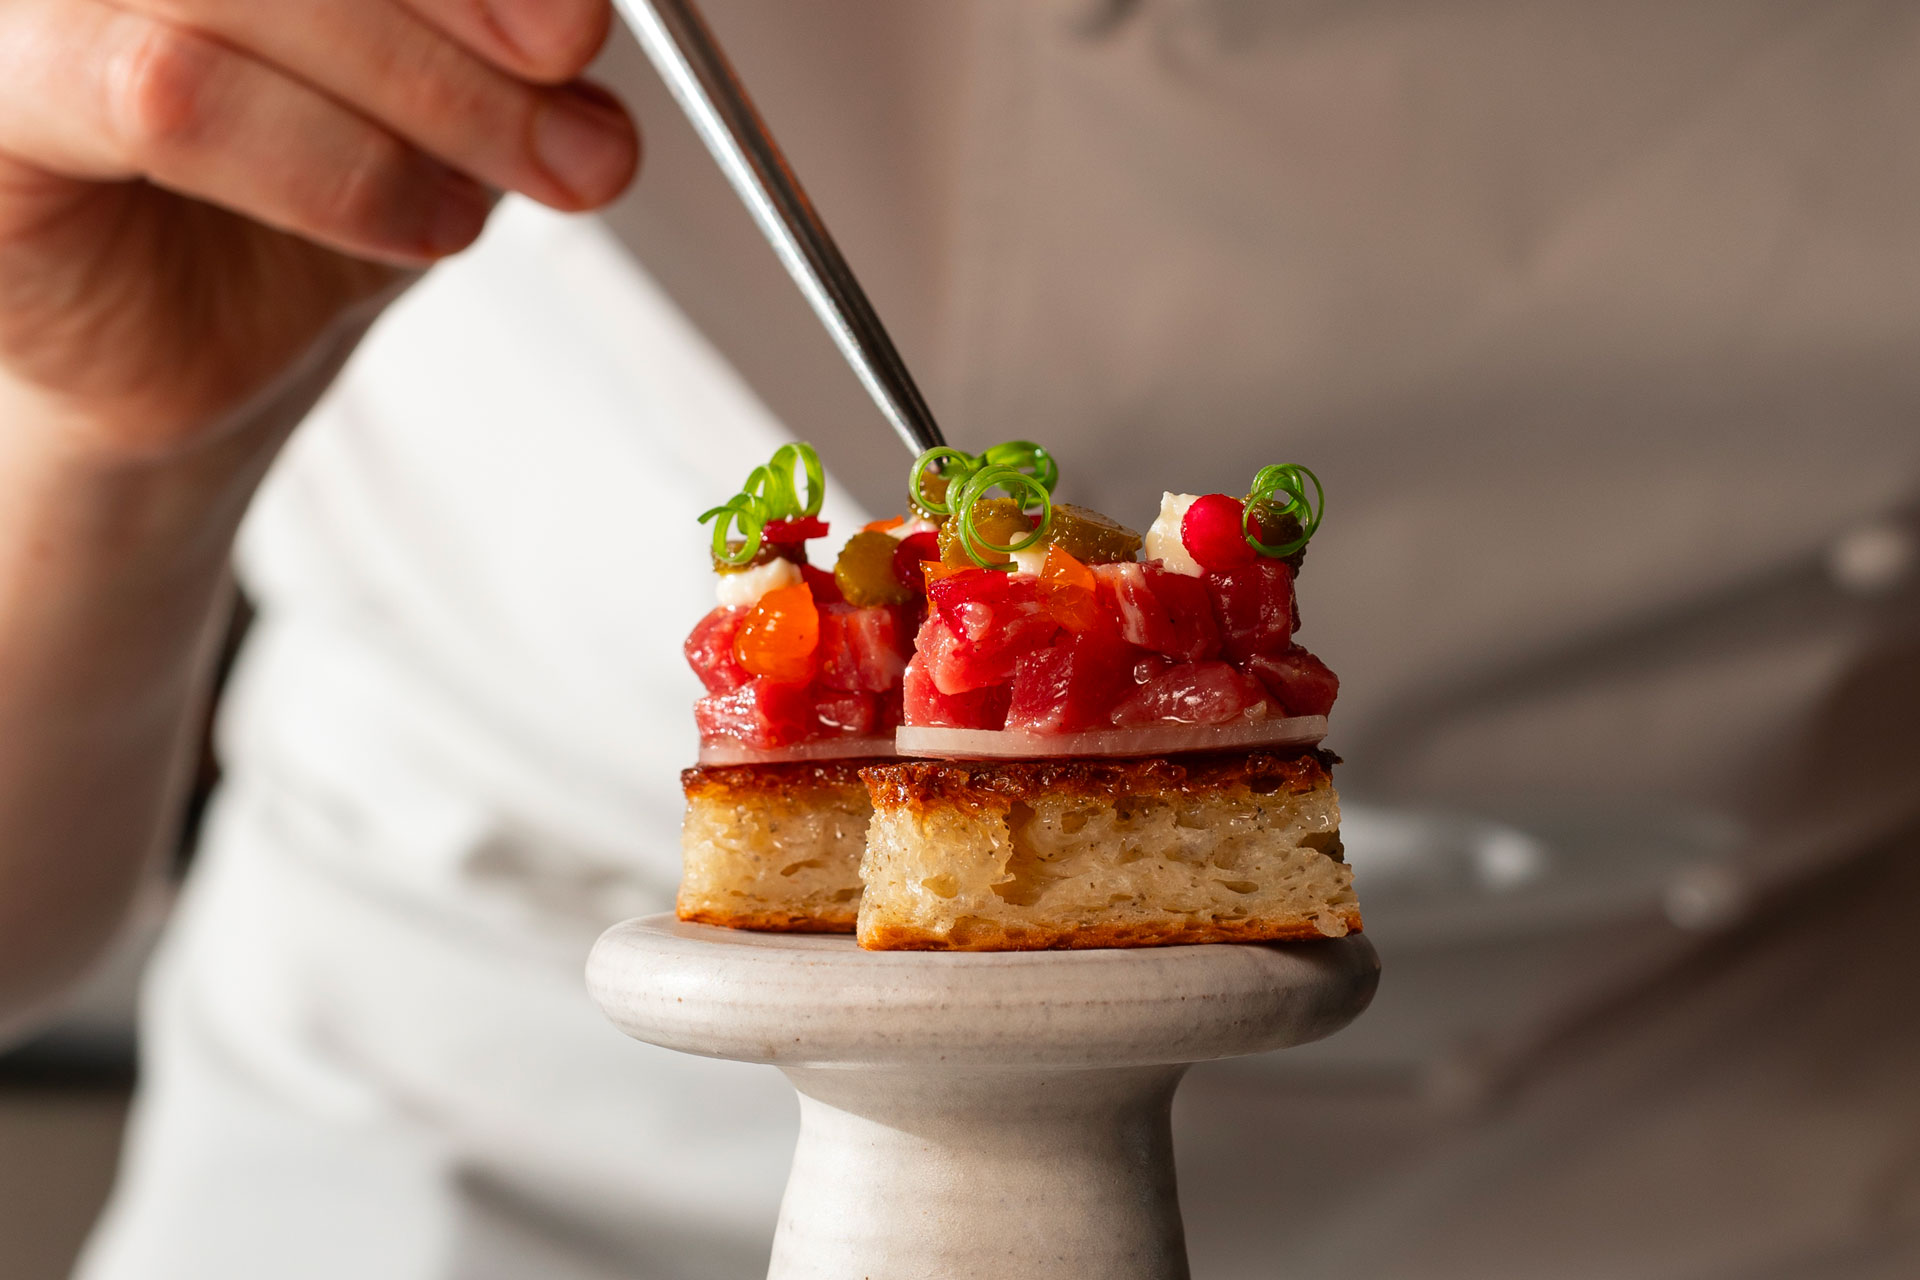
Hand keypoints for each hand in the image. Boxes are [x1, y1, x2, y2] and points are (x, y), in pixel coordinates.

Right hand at [0, 0, 638, 457]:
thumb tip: (583, 24)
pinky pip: (172, 99)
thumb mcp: (433, 93)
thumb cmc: (292, 196)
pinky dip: (338, 171)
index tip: (584, 31)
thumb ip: (496, 39)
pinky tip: (423, 223)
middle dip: (476, 23)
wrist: (180, 346)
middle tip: (583, 131)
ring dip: (428, 101)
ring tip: (518, 187)